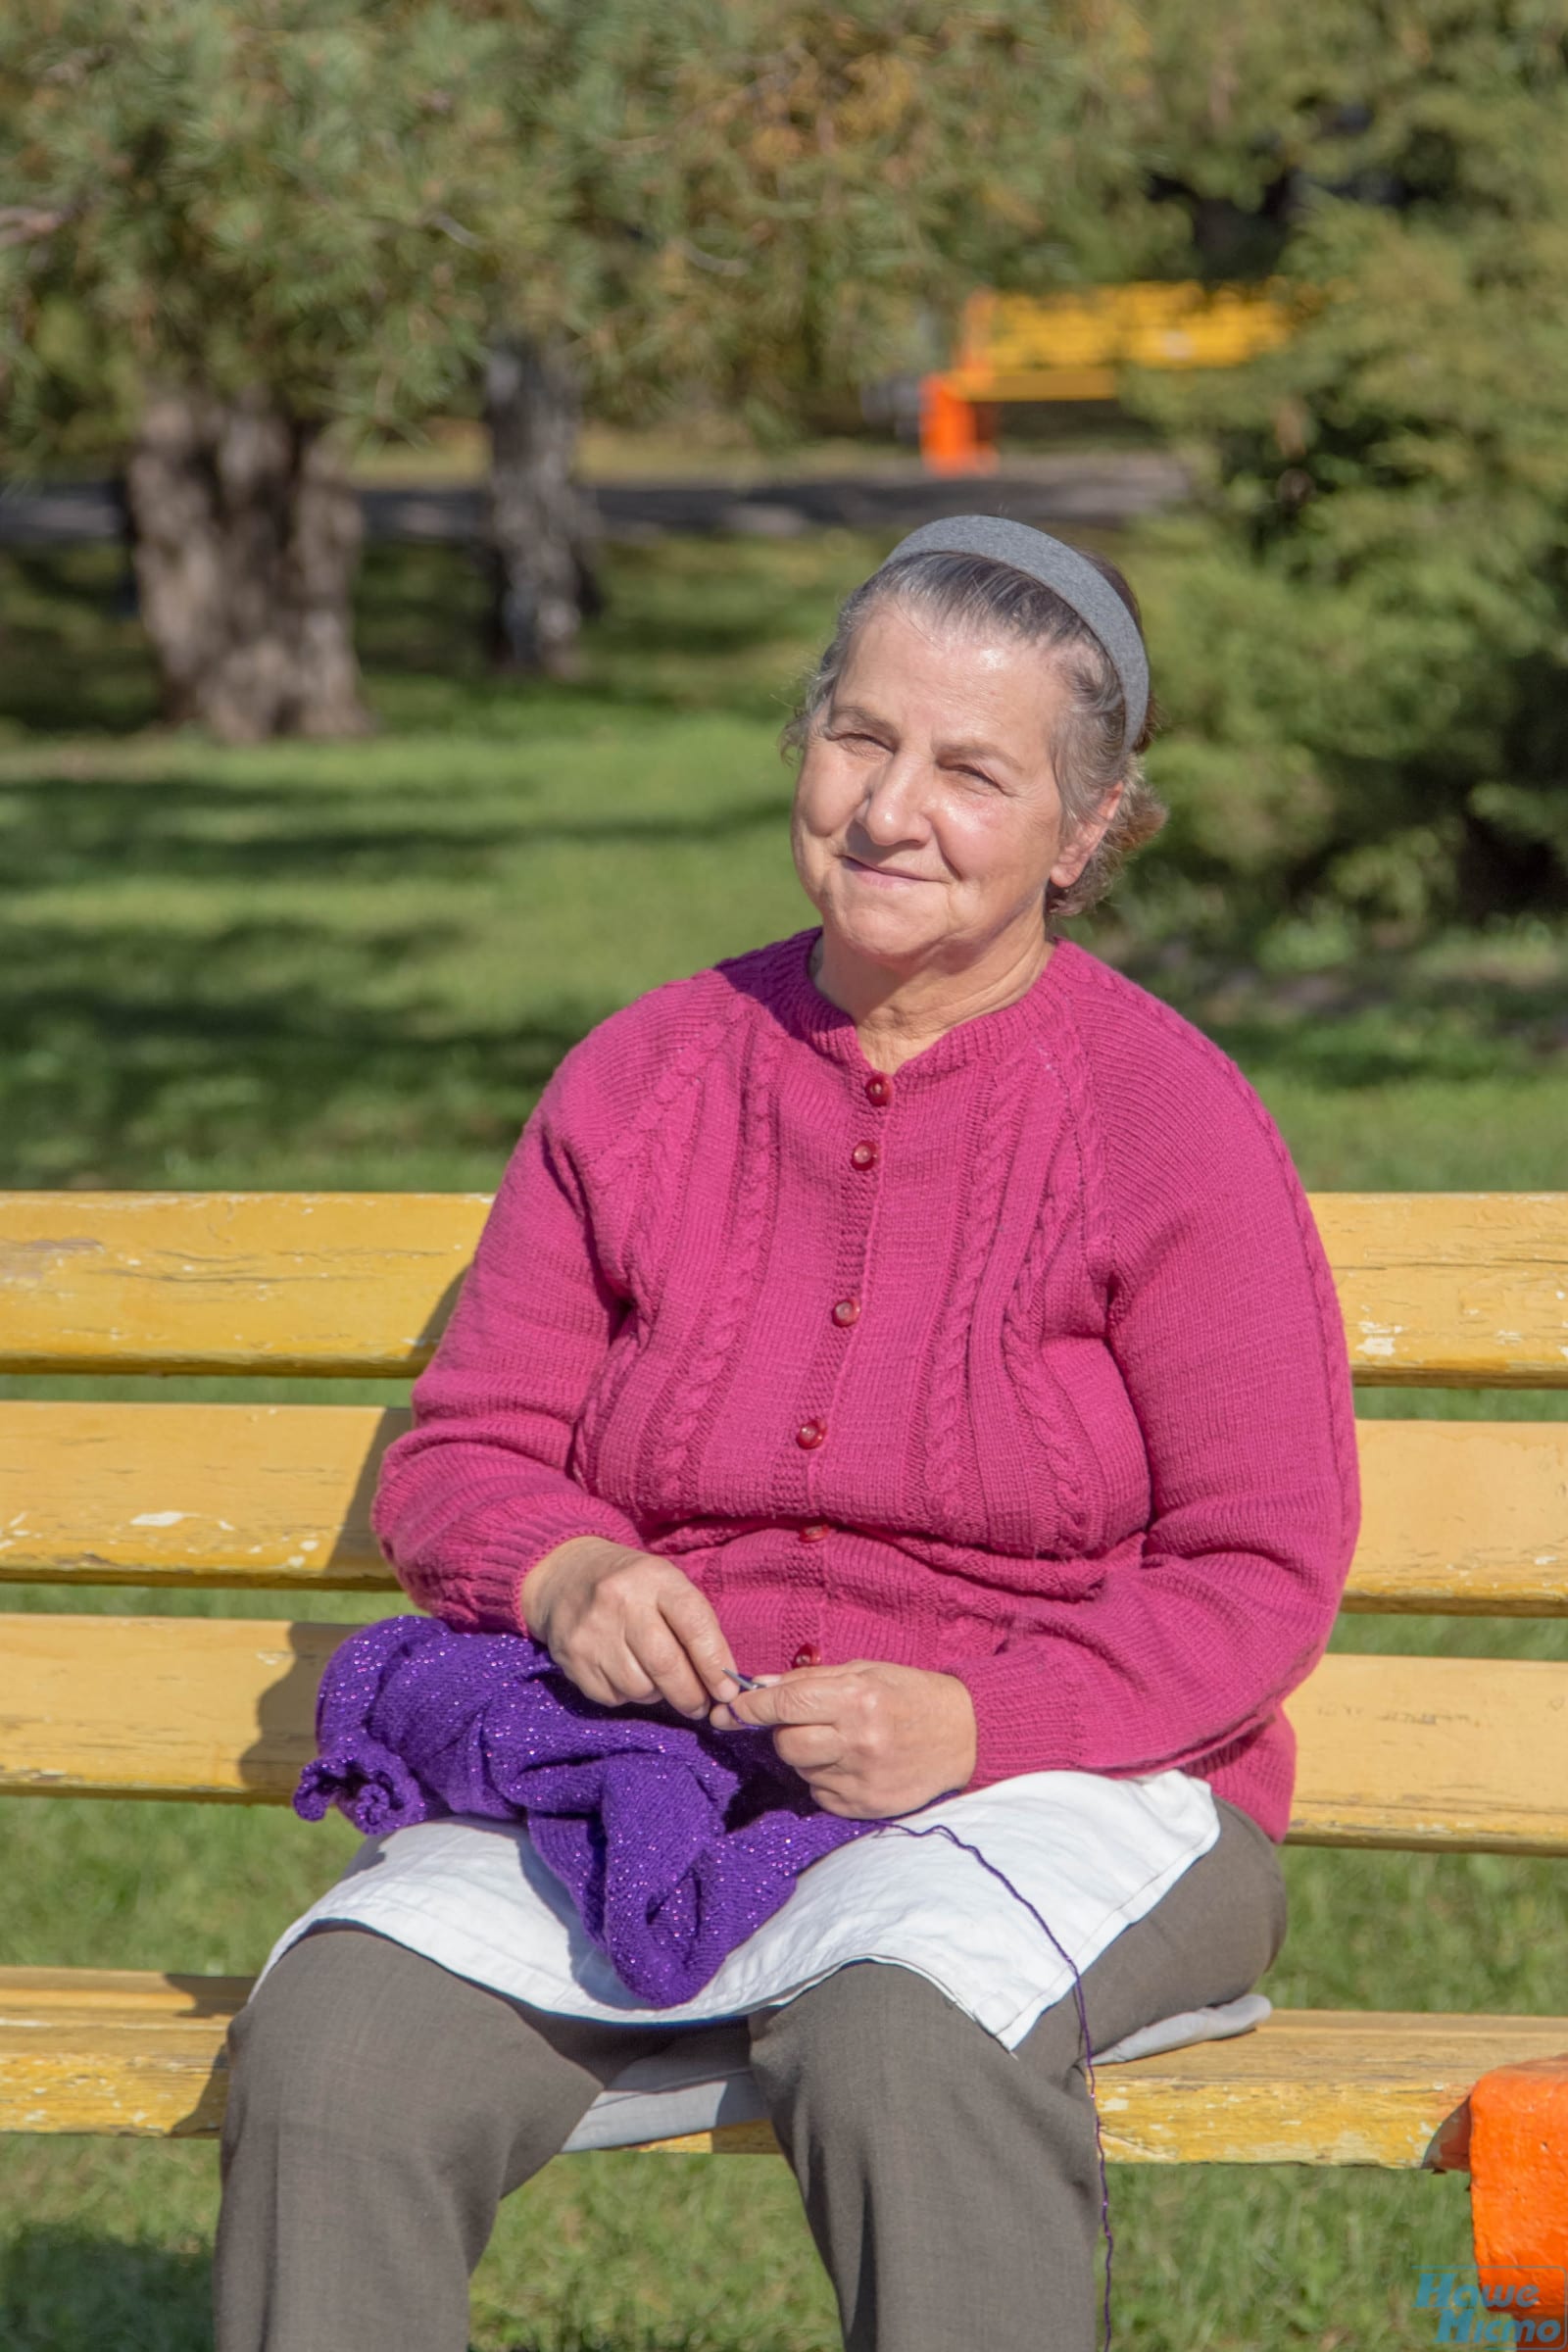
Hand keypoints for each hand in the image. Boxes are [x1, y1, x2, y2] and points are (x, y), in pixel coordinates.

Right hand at [519, 1537, 741, 1717]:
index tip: (727, 1691)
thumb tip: (720, 1683)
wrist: (566, 1575)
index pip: (694, 1625)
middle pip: (665, 1665)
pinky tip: (624, 1672)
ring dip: (657, 1694)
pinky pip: (614, 1697)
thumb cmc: (633, 1585)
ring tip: (655, 1677)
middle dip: (690, 1695)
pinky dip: (628, 1695)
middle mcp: (620, 1602)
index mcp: (654, 1578)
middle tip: (700, 1706)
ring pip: (640, 1688)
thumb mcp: (667, 1585)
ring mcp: (592, 1632)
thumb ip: (695, 1627)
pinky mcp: (572, 1659)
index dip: (715, 1664)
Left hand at [709, 1660, 977, 1818]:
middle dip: (783, 1732)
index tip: (729, 1709)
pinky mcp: (866, 1806)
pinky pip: (820, 1794)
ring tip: (837, 1741)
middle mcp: (859, 1741)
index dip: (751, 1707)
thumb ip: (809, 1681)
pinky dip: (825, 1779)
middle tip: (804, 1722)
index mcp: (858, 1699)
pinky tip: (851, 1764)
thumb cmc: (909, 1694)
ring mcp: (863, 1778)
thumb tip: (757, 1686)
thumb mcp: (864, 1672)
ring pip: (801, 1771)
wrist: (964, 1735)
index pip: (787, 1704)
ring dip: (806, 1756)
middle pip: (787, 1744)